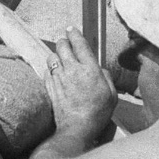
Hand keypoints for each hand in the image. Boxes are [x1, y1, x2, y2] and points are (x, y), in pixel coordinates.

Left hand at [45, 26, 116, 143]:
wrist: (78, 128)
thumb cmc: (98, 113)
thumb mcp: (112, 95)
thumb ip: (106, 77)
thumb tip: (99, 68)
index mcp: (90, 69)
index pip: (79, 43)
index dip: (74, 33)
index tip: (72, 29)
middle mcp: (73, 70)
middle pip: (62, 45)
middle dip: (64, 41)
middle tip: (66, 43)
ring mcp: (59, 77)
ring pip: (52, 56)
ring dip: (57, 55)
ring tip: (61, 60)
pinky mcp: (50, 86)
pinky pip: (47, 70)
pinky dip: (51, 69)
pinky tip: (56, 74)